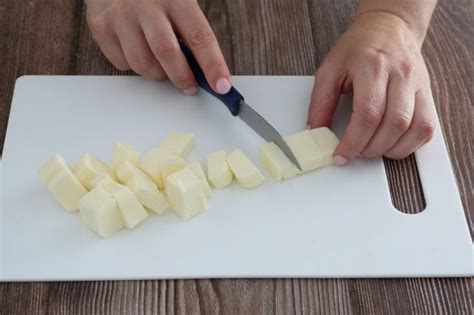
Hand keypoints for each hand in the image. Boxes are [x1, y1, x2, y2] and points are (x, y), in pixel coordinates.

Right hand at [85, 0, 230, 94]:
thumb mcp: (178, 0)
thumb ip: (191, 30)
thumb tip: (204, 69)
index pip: (199, 36)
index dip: (213, 65)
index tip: (222, 86)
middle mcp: (146, 5)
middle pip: (167, 53)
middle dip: (182, 77)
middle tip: (190, 86)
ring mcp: (120, 16)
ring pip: (142, 64)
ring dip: (157, 73)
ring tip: (161, 64)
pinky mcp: (100, 26)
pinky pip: (122, 63)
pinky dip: (134, 65)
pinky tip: (138, 49)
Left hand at [307, 12, 435, 164]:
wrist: (388, 29)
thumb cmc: (357, 49)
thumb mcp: (329, 69)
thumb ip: (320, 101)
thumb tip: (315, 130)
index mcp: (372, 66)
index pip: (367, 113)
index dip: (353, 141)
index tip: (340, 154)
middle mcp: (400, 75)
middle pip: (393, 124)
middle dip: (370, 148)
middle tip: (354, 151)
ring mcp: (418, 85)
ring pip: (416, 128)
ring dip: (391, 149)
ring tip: (371, 148)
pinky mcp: (428, 94)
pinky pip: (428, 128)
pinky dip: (410, 144)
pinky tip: (392, 144)